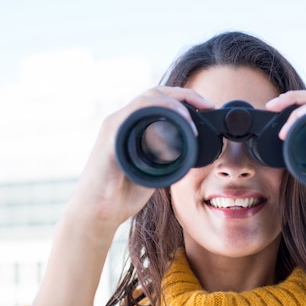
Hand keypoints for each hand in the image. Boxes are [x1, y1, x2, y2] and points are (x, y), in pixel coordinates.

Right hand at [69, 86, 214, 230]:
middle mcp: (122, 121)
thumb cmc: (121, 194)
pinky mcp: (111, 136)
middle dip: (185, 95)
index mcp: (132, 127)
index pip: (160, 101)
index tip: (207, 108)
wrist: (98, 213)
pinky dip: (159, 111)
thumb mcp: (153, 171)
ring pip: (147, 98)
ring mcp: (115, 126)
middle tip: (207, 105)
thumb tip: (187, 151)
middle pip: (156, 93)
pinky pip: (135, 112)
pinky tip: (177, 120)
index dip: (185, 100)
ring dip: (174, 103)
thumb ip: (165, 157)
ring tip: (192, 117)